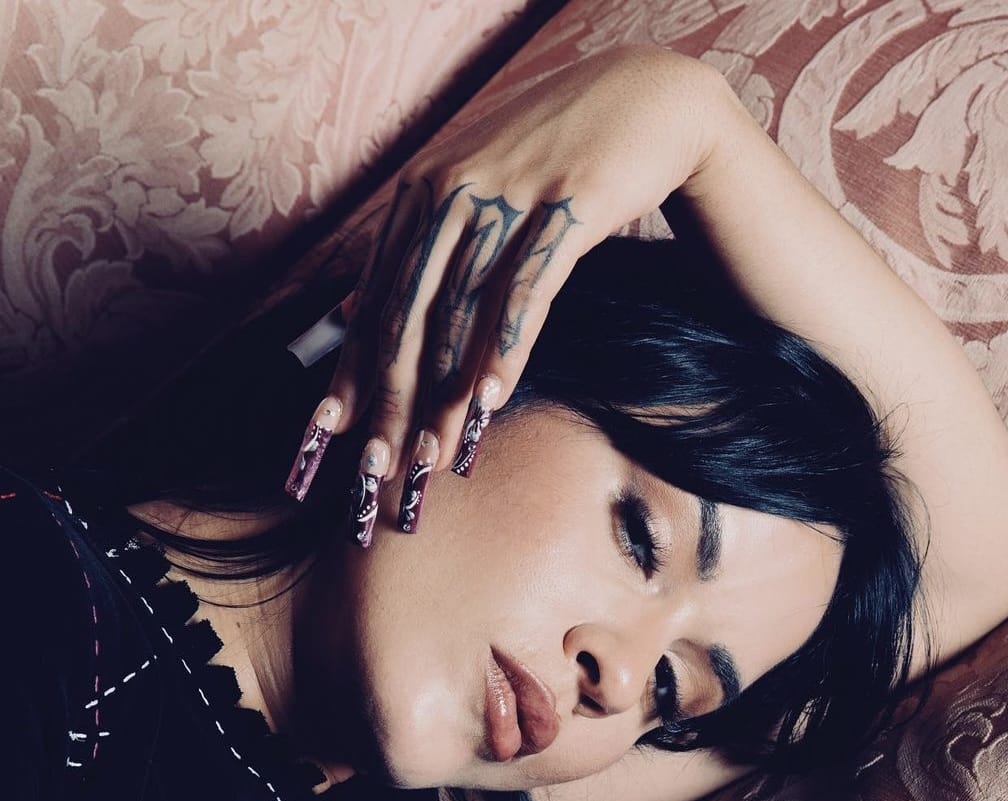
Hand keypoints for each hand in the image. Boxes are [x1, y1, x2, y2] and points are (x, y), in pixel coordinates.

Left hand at [281, 44, 723, 538]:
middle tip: (376, 465)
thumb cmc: (556, 156)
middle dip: (389, 398)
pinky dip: (506, 349)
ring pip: (462, 313)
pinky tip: (493, 401)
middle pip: (409, 313)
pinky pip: (527, 289)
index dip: (352, 369)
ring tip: (432, 455)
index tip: (333, 434)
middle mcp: (451, 190)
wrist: (645, 99)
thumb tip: (363, 308)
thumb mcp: (476, 189)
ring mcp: (507, 195)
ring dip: (444, 394)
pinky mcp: (566, 204)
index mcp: (422, 193)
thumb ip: (424, 246)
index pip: (376, 297)